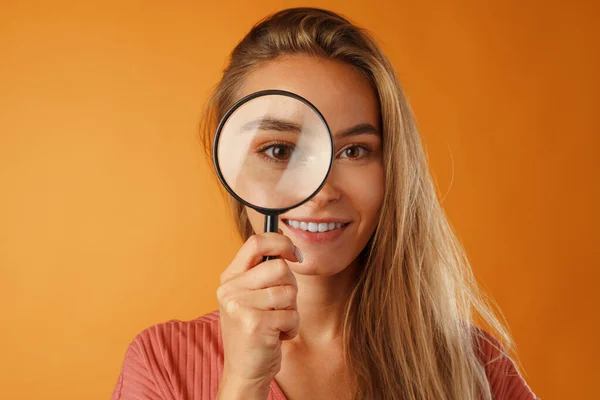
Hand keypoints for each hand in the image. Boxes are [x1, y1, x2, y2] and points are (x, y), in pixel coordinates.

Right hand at [216, 232, 301, 396]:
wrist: (245, 370)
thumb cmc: (255, 330)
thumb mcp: (251, 294)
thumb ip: (262, 268)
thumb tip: (282, 235)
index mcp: (229, 277)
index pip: (256, 242)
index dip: (281, 242)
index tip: (295, 254)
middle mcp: (230, 289)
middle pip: (280, 267)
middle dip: (290, 287)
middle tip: (280, 306)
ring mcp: (240, 306)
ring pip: (288, 291)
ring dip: (291, 310)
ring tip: (276, 323)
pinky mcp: (255, 324)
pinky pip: (291, 314)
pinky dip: (291, 327)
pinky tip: (276, 336)